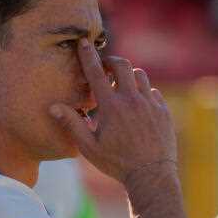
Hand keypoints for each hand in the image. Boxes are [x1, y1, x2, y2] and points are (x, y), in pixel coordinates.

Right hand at [49, 39, 176, 184]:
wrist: (151, 175)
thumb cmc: (116, 163)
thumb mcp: (89, 147)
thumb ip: (72, 124)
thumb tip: (53, 107)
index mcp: (111, 107)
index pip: (96, 73)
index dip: (88, 55)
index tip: (84, 42)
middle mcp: (132, 100)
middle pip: (122, 65)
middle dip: (111, 61)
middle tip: (105, 68)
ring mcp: (150, 104)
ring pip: (140, 75)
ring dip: (128, 76)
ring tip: (120, 87)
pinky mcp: (163, 111)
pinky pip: (153, 91)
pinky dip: (143, 92)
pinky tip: (137, 105)